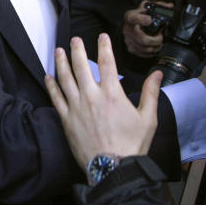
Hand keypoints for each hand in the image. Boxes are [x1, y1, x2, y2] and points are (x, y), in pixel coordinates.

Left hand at [44, 34, 161, 172]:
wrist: (113, 168)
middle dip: (77, 50)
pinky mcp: (66, 119)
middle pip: (81, 66)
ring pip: (65, 78)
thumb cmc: (131, 145)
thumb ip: (151, 93)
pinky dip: (51, 85)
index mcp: (112, 94)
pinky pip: (56, 98)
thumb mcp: (148, 118)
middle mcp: (92, 96)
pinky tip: (48, 76)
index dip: (104, 46)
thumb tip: (157, 73)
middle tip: (74, 40)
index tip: (102, 36)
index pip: (107, 62)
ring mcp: (76, 107)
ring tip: (58, 51)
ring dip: (61, 62)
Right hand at [122, 1, 172, 57]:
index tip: (149, 20)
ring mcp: (128, 40)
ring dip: (156, 47)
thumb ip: (158, 6)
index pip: (133, 18)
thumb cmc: (140, 16)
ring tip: (159, 42)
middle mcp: (127, 29)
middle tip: (161, 37)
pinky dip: (152, 52)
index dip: (141, 20)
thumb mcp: (147, 8)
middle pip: (143, 39)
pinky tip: (154, 46)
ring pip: (145, 49)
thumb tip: (170, 6)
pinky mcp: (131, 48)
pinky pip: (144, 54)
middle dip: (156, 40)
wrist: (130, 25)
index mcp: (131, 17)